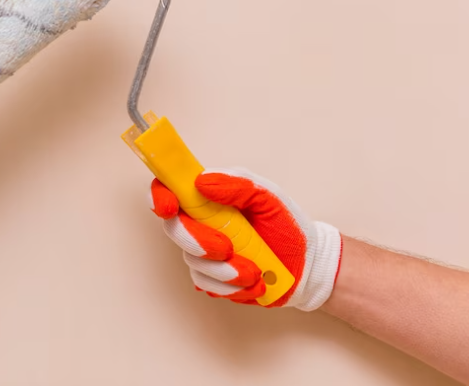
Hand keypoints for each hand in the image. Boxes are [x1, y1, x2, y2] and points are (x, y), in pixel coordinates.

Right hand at [149, 167, 341, 310]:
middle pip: (174, 229)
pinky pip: (207, 284)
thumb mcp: (268, 197)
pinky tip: (255, 282)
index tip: (169, 207)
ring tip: (254, 271)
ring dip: (223, 270)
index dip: (160, 195)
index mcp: (211, 196)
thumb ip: (236, 185)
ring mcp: (205, 252)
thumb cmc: (287, 225)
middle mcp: (201, 222)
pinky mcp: (213, 278)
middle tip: (226, 248)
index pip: (170, 188)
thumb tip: (201, 181)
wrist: (308, 266)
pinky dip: (232, 287)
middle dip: (197, 241)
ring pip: (192, 261)